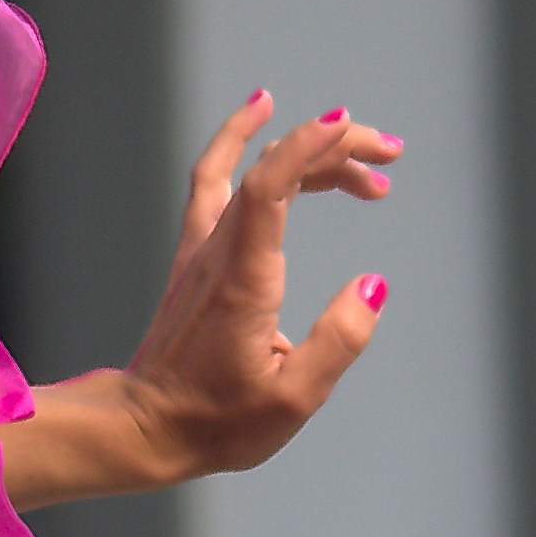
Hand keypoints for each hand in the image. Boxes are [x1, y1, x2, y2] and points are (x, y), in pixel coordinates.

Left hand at [1, 94, 401, 507]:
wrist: (145, 426)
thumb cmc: (217, 422)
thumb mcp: (292, 399)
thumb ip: (338, 341)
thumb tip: (373, 286)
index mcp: (243, 279)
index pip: (269, 187)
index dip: (307, 147)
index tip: (350, 128)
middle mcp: (218, 251)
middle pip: (271, 169)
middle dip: (335, 150)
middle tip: (390, 159)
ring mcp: (202, 248)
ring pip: (251, 172)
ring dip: (309, 155)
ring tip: (365, 167)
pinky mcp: (197, 255)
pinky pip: (217, 179)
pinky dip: (243, 141)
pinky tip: (263, 109)